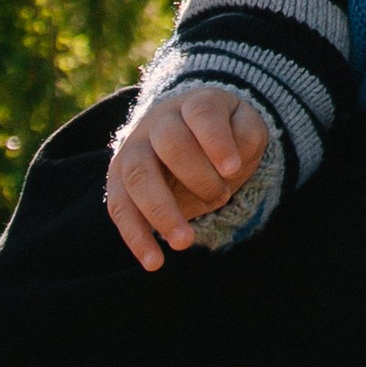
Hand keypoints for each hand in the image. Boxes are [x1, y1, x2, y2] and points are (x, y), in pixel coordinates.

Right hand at [104, 91, 271, 270]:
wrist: (188, 138)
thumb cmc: (223, 136)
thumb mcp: (245, 129)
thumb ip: (246, 137)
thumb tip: (231, 161)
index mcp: (194, 105)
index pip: (201, 112)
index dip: (216, 140)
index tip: (233, 168)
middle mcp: (159, 122)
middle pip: (169, 141)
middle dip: (197, 176)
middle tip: (221, 198)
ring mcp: (134, 150)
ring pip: (137, 176)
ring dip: (160, 211)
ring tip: (184, 243)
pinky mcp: (119, 180)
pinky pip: (119, 207)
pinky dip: (134, 235)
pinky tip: (153, 261)